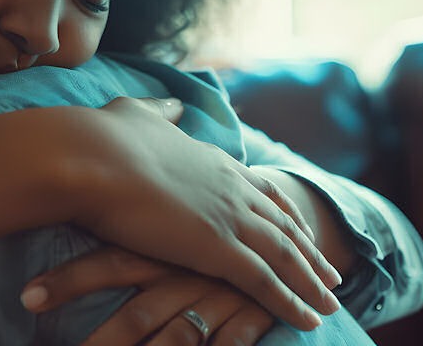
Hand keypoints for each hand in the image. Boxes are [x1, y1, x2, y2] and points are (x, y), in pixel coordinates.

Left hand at [21, 246, 276, 344]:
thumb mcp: (170, 221)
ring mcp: (216, 300)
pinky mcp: (248, 319)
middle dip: (100, 341)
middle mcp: (184, 274)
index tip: (28, 298)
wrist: (284, 229)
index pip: (108, 263)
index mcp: (161, 247)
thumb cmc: (210, 229)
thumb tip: (59, 199)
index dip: (68, 280)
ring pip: (177, 339)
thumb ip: (125, 226)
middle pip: (138, 314)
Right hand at [70, 97, 341, 330]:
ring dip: (312, 281)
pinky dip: (292, 303)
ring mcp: (229, 217)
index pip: (260, 188)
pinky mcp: (218, 248)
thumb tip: (176, 104)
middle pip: (283, 224)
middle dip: (310, 248)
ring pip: (285, 255)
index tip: (301, 224)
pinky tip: (311, 319)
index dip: (284, 210)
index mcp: (212, 160)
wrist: (90, 157)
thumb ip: (162, 112)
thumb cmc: (103, 139)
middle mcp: (230, 187)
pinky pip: (266, 282)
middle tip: (332, 270)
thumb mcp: (138, 114)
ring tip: (332, 300)